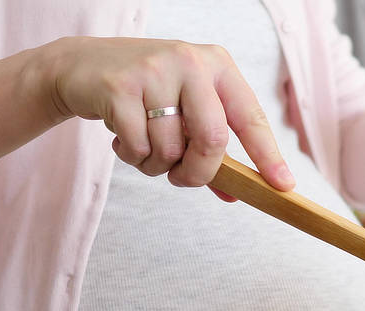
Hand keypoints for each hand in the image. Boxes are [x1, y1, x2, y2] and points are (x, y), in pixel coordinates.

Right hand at [48, 37, 293, 195]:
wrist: (81, 67)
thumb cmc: (145, 95)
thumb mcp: (185, 113)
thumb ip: (210, 151)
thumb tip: (235, 193)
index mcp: (217, 66)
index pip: (250, 117)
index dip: (268, 155)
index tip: (283, 186)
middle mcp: (190, 62)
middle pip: (212, 140)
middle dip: (198, 173)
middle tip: (182, 180)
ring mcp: (154, 71)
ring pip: (170, 150)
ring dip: (156, 166)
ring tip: (143, 146)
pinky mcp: (120, 87)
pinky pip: (138, 147)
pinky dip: (131, 156)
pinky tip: (122, 138)